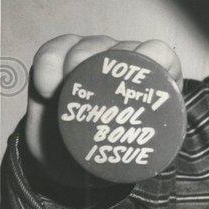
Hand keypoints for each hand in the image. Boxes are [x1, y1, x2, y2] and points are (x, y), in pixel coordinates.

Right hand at [25, 35, 182, 186]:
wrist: (63, 164)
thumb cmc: (103, 158)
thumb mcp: (126, 161)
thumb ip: (137, 153)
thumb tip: (141, 154)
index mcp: (150, 86)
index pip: (161, 56)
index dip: (155, 56)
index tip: (143, 68)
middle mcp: (123, 68)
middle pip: (124, 47)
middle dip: (112, 59)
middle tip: (97, 82)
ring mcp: (91, 60)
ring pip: (90, 44)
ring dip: (79, 58)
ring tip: (65, 87)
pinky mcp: (58, 61)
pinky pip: (55, 50)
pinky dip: (49, 62)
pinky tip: (46, 87)